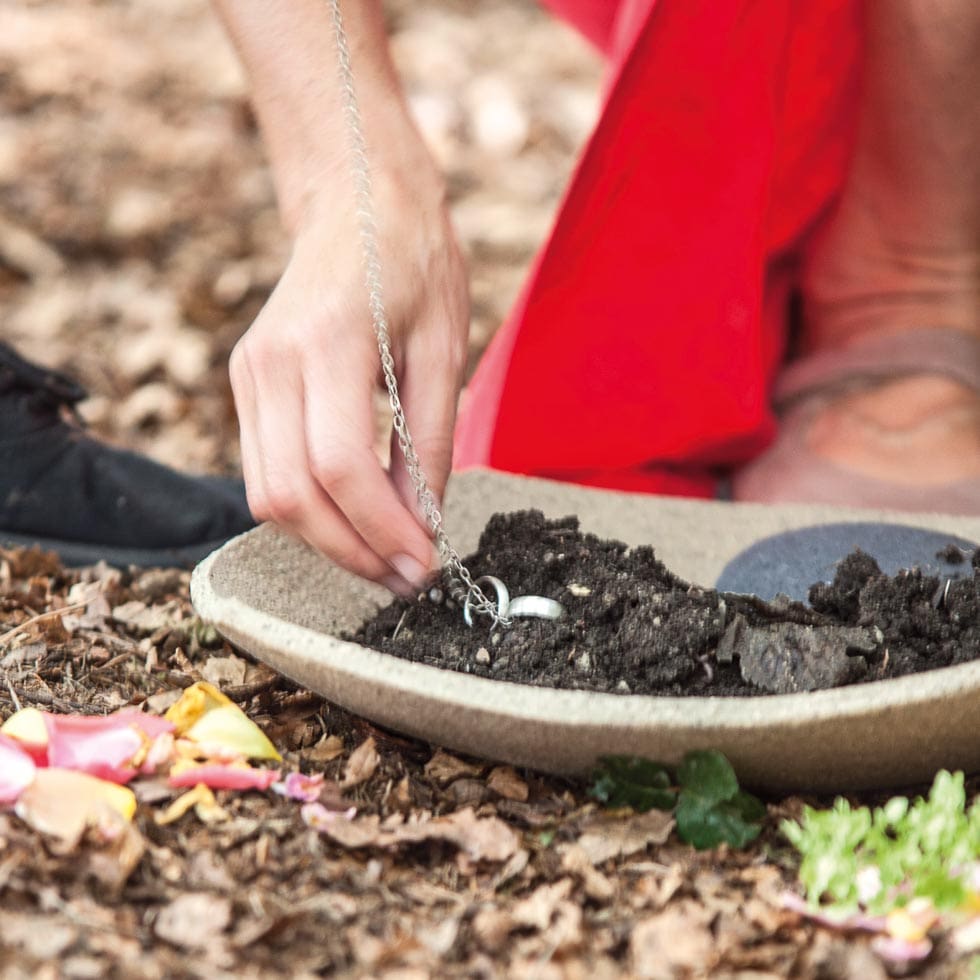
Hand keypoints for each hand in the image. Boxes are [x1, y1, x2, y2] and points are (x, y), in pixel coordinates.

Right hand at [230, 174, 468, 593]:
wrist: (357, 204)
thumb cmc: (412, 263)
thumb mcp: (443, 348)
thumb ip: (429, 439)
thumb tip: (422, 522)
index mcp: (326, 343)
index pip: (338, 466)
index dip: (381, 529)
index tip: (423, 564)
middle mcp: (270, 364)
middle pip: (292, 496)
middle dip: (351, 552)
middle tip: (406, 578)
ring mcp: (248, 376)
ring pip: (269, 496)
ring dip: (328, 542)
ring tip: (386, 558)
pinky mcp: (247, 386)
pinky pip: (267, 474)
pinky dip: (310, 513)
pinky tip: (356, 519)